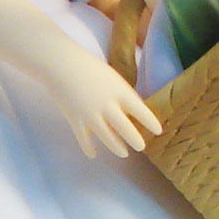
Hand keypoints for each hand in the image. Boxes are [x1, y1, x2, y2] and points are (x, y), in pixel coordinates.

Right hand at [40, 41, 162, 158]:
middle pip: (125, 128)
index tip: (158, 131)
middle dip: (135, 140)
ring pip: (107, 137)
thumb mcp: (112, 77)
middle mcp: (108, 106)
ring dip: (117, 147)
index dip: (150, 122)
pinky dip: (88, 147)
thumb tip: (131, 113)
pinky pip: (84, 138)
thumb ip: (121, 95)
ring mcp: (91, 115)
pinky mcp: (75, 119)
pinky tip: (93, 155)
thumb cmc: (89, 66)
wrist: (60, 64)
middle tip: (141, 147)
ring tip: (124, 153)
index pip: (141, 110)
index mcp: (119, 91)